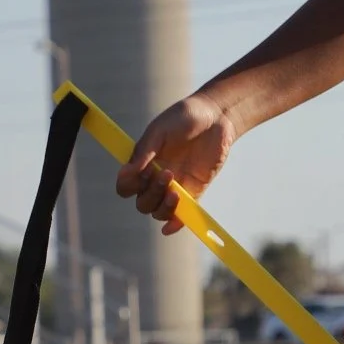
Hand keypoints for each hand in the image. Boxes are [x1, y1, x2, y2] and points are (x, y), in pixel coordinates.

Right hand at [115, 93, 235, 234]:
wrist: (217, 116)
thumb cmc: (185, 117)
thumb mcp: (160, 130)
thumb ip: (145, 151)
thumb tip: (127, 172)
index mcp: (143, 163)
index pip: (126, 186)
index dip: (128, 186)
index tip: (139, 173)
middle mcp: (156, 178)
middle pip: (143, 202)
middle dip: (151, 193)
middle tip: (166, 173)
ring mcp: (175, 187)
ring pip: (159, 211)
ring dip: (163, 207)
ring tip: (176, 190)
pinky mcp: (194, 191)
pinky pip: (182, 214)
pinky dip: (175, 224)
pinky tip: (172, 226)